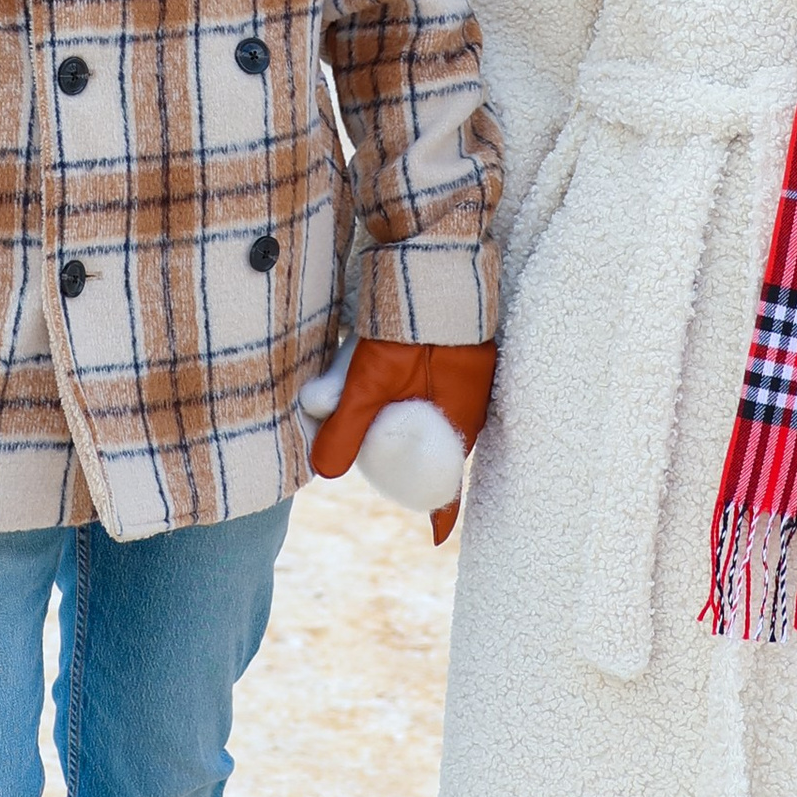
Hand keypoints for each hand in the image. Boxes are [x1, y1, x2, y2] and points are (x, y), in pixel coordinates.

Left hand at [308, 337, 497, 544]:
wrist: (437, 261)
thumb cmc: (410, 327)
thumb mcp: (371, 381)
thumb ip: (347, 427)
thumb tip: (324, 473)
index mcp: (461, 420)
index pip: (452, 480)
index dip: (443, 510)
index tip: (434, 536)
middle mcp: (472, 402)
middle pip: (443, 445)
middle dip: (417, 459)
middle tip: (387, 461)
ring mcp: (470, 374)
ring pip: (439, 414)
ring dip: (415, 422)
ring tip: (383, 415)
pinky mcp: (461, 348)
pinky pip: (439, 387)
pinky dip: (418, 395)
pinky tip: (395, 381)